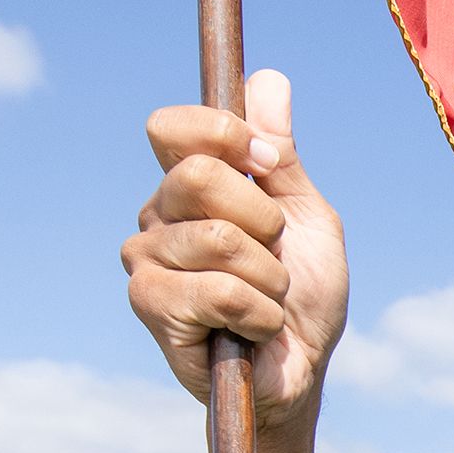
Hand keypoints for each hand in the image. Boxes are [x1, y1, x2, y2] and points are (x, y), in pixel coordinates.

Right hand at [122, 68, 348, 433]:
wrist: (302, 372)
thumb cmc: (305, 299)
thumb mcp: (307, 219)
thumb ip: (282, 156)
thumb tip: (268, 80)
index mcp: (189, 187)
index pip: (173, 128)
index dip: (224, 135)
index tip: (269, 165)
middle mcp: (158, 216)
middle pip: (199, 175)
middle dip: (264, 222)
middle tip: (276, 259)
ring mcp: (146, 261)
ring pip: (218, 239)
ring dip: (269, 279)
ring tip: (267, 303)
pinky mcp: (150, 306)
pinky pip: (217, 290)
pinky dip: (259, 314)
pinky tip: (253, 330)